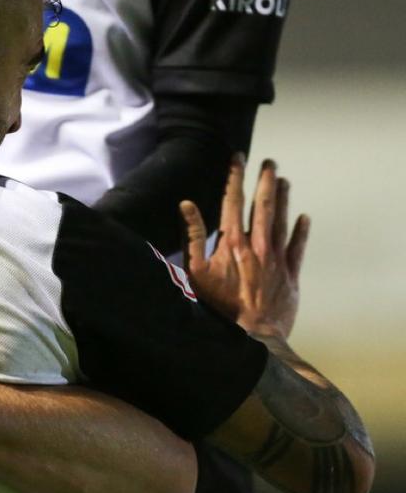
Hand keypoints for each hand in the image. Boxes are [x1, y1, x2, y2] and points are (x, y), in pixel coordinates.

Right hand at [183, 156, 308, 339]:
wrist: (253, 335)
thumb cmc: (218, 305)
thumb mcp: (196, 271)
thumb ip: (193, 236)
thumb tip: (186, 205)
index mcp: (232, 242)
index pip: (233, 201)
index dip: (235, 177)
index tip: (238, 158)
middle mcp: (258, 245)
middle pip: (263, 204)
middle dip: (265, 180)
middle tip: (269, 162)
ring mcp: (277, 259)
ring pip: (282, 220)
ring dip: (283, 198)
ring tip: (284, 180)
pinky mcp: (290, 275)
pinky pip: (298, 247)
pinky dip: (301, 231)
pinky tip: (304, 217)